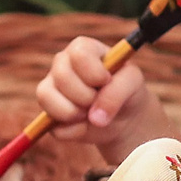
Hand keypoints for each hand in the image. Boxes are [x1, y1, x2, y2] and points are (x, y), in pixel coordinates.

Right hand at [35, 36, 158, 156]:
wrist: (124, 116)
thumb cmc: (127, 90)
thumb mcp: (133, 83)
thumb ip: (117, 92)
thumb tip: (95, 117)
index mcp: (82, 49)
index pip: (78, 54)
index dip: (94, 72)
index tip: (106, 80)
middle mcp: (61, 65)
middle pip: (62, 77)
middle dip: (86, 96)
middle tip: (99, 99)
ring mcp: (51, 89)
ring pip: (47, 98)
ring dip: (75, 113)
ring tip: (91, 113)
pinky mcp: (48, 116)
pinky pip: (54, 126)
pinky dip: (75, 131)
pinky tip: (85, 124)